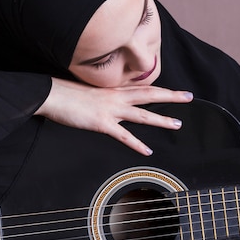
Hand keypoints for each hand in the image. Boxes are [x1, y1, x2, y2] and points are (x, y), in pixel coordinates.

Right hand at [35, 77, 192, 155]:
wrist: (51, 95)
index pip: (143, 88)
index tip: (176, 91)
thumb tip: (116, 102)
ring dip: (161, 119)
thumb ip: (107, 97)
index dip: (161, 89)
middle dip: (171, 96)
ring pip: (142, 114)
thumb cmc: (68, 94)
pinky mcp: (102, 123)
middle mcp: (116, 97)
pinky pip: (123, 135)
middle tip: (188, 97)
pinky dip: (136, 144)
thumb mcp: (93, 92)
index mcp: (114, 90)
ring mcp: (111, 110)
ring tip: (177, 124)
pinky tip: (147, 151)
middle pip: (150, 94)